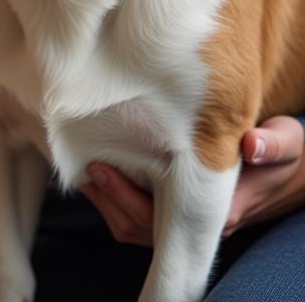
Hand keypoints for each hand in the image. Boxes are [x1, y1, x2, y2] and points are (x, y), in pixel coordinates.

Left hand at [82, 116, 304, 245]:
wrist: (287, 172)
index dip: (126, 195)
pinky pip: (138, 221)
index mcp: (219, 211)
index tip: (103, 167)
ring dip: (108, 203)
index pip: (161, 218)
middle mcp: (199, 224)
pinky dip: (115, 201)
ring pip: (135, 229)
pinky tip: (102, 173)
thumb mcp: (286, 143)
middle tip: (90, 166)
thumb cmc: (282, 154)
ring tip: (88, 170)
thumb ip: (273, 144)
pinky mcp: (176, 213)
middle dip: (110, 198)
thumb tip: (253, 144)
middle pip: (140, 228)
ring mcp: (187, 223)